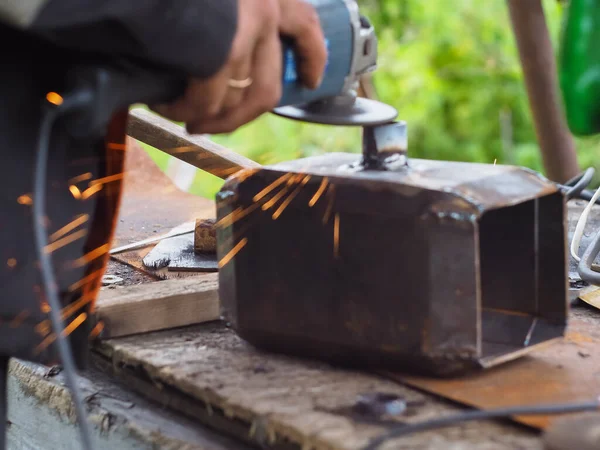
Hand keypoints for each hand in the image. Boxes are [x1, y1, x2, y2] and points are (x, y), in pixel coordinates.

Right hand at [151, 0, 326, 134]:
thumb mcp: (219, 0)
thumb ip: (230, 14)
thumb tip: (231, 56)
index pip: (305, 25)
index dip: (311, 57)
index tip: (310, 80)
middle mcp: (263, 8)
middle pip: (266, 88)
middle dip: (239, 117)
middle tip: (213, 124)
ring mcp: (244, 33)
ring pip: (234, 100)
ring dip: (206, 117)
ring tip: (180, 114)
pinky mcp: (219, 54)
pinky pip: (207, 102)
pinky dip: (184, 111)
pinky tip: (165, 106)